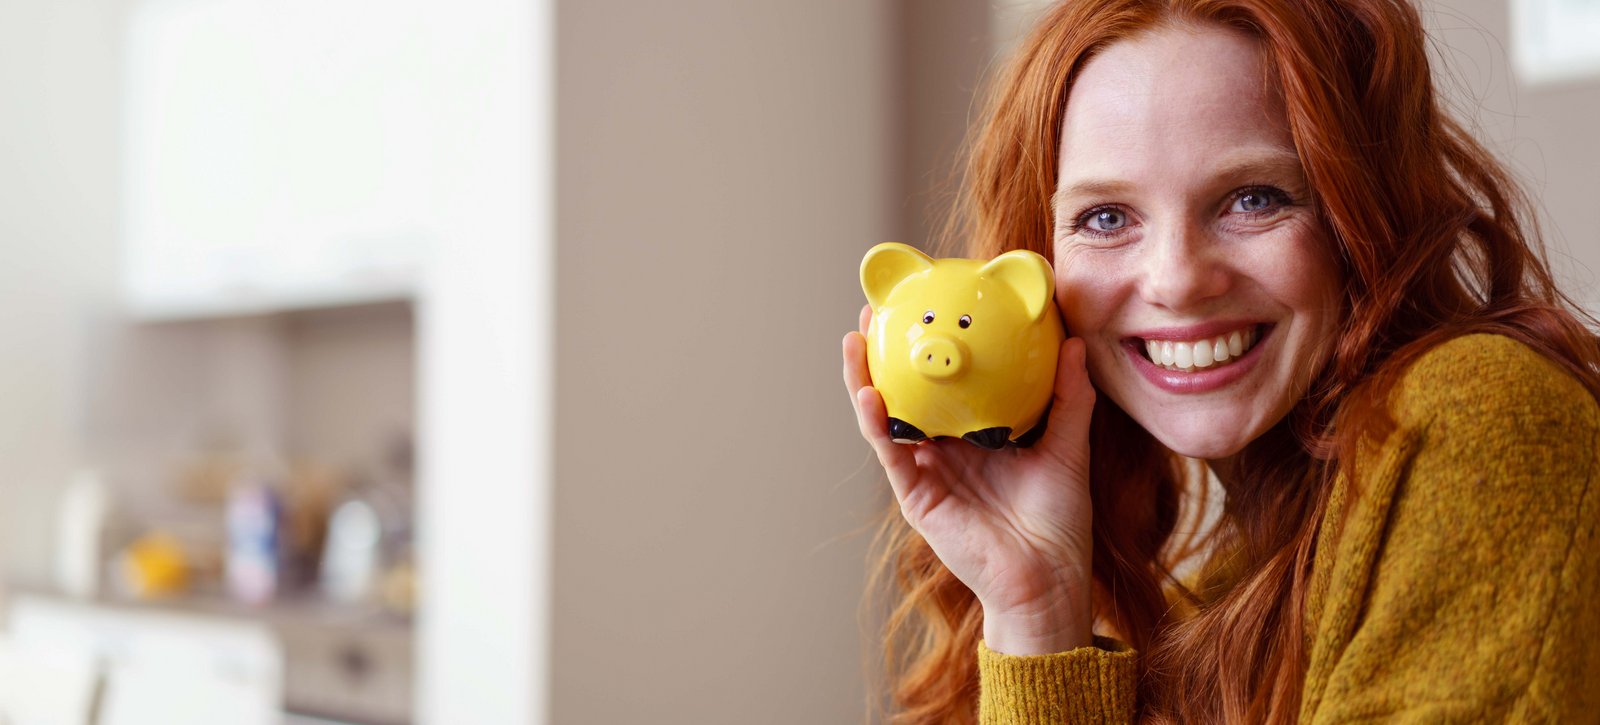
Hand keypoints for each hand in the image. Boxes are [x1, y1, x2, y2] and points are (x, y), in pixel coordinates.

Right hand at [844, 304, 1096, 654]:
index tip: (923, 305)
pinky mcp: (915, 494)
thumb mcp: (1067, 446)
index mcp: (975, 435)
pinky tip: (869, 394)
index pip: (945, 384)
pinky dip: (875, 422)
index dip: (929, 349)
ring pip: (885, 417)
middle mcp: (944, 449)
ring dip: (864, 378)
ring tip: (856, 340)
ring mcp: (926, 470)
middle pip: (905, 393)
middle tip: (876, 312)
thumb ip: (1069, 397)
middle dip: (884, 353)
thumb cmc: (1058, 521)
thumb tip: (1074, 344)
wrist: (1047, 576)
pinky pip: (889, 452)